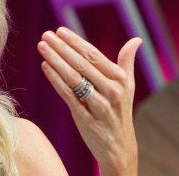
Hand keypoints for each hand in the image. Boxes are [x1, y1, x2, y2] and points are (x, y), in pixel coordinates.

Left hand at [37, 27, 141, 174]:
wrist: (119, 147)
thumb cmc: (120, 111)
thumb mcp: (127, 86)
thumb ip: (127, 61)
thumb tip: (136, 39)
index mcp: (120, 80)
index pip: (94, 55)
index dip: (76, 42)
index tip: (60, 30)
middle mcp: (111, 91)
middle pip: (82, 64)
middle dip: (62, 48)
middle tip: (46, 35)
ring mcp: (98, 106)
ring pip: (73, 78)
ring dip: (55, 60)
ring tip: (42, 47)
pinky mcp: (86, 119)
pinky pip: (68, 96)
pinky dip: (55, 80)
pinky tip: (45, 67)